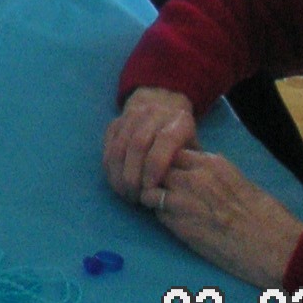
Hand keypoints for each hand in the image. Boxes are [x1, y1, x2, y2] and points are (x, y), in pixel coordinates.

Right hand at [102, 85, 198, 200]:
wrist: (163, 106)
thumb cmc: (183, 138)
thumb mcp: (194, 149)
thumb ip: (187, 166)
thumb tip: (174, 190)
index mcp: (178, 121)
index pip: (165, 141)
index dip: (155, 167)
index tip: (151, 189)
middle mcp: (154, 113)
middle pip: (137, 144)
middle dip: (133, 175)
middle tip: (135, 196)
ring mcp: (132, 115)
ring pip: (119, 146)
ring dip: (118, 173)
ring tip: (124, 192)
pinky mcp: (116, 121)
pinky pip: (108, 145)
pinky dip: (110, 166)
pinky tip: (117, 181)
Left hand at [151, 148, 302, 287]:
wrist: (277, 248)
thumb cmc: (267, 217)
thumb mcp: (239, 181)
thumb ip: (213, 174)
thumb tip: (195, 174)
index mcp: (212, 163)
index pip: (174, 151)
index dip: (170, 162)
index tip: (173, 172)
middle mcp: (194, 176)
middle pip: (158, 167)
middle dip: (157, 178)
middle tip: (164, 190)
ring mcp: (184, 200)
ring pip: (151, 190)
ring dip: (155, 198)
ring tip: (166, 208)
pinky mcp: (180, 225)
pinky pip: (157, 214)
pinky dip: (161, 217)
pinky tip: (175, 224)